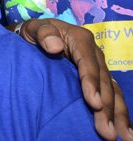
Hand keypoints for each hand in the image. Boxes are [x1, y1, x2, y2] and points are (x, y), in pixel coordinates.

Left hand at [19, 18, 132, 139]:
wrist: (35, 36)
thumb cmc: (34, 33)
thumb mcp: (34, 28)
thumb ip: (43, 33)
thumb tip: (55, 47)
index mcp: (81, 40)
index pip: (89, 64)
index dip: (92, 84)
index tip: (94, 104)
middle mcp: (94, 54)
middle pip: (104, 82)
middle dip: (107, 108)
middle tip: (106, 131)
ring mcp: (98, 67)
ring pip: (112, 92)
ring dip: (118, 115)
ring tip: (122, 136)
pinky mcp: (97, 79)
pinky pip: (111, 95)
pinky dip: (118, 113)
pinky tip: (123, 130)